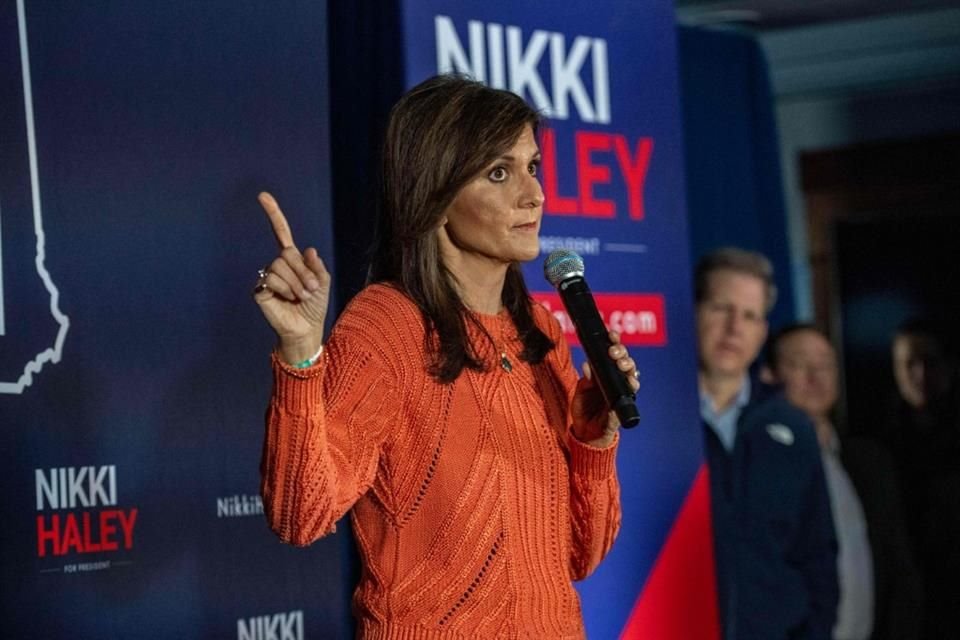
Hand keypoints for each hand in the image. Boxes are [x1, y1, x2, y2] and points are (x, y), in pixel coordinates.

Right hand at [253, 192, 330, 364]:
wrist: (307, 329)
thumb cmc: (315, 306)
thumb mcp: (324, 283)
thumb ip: (317, 266)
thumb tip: (308, 250)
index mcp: (293, 260)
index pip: (281, 233)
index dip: (273, 214)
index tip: (263, 196)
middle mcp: (278, 265)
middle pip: (286, 253)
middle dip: (303, 272)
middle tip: (311, 290)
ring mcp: (267, 276)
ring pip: (279, 266)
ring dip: (296, 283)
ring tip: (302, 296)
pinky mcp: (260, 289)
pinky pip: (271, 279)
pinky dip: (285, 289)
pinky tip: (288, 299)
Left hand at [570, 331, 639, 447]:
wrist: (586, 434)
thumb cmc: (583, 411)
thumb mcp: (579, 393)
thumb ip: (584, 381)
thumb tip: (587, 366)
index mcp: (604, 374)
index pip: (612, 354)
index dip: (614, 342)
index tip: (611, 335)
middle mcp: (615, 381)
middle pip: (625, 361)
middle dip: (621, 353)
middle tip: (614, 352)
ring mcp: (621, 392)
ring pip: (631, 374)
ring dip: (628, 367)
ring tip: (622, 365)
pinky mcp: (623, 404)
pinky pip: (631, 394)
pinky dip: (631, 386)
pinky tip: (630, 382)